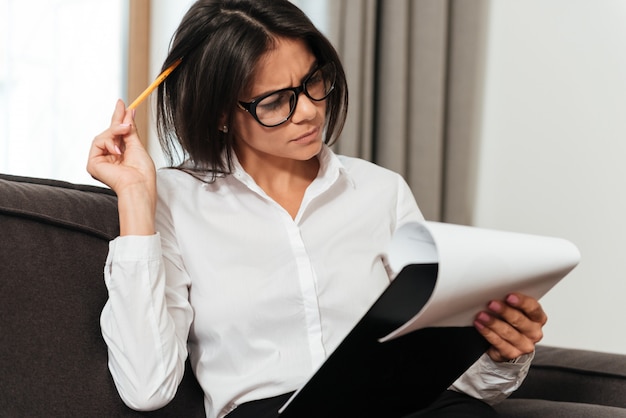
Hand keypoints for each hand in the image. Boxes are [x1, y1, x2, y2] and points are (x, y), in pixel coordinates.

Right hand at [87, 99, 156, 234]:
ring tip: (126, 131)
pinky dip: (109, 142)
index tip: (122, 103)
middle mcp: (108, 158)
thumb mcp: (137, 145)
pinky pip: (98, 142)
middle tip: (127, 109)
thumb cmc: (142, 173)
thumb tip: (129, 112)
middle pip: (108, 133)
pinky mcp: (92, 164)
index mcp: (120, 156)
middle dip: (118, 121)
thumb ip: (130, 130)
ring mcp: (99, 161)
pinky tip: (118, 151)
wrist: (139, 185)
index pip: (117, 134)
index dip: (119, 118)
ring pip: (103, 135)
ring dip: (116, 131)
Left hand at [474, 292, 546, 361]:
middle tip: (491, 303)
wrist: (507, 344)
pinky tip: (480, 325)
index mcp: (538, 318)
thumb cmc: (510, 322)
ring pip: (508, 332)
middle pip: (520, 320)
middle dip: (504, 311)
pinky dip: (487, 332)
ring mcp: (524, 345)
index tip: (509, 296)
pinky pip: (498, 343)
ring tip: (481, 315)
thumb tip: (497, 291)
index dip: (521, 302)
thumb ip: (510, 302)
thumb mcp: (514, 310)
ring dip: (493, 322)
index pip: (533, 308)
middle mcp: (534, 332)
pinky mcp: (512, 354)